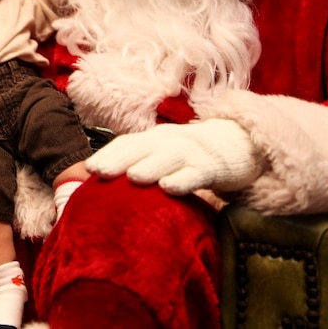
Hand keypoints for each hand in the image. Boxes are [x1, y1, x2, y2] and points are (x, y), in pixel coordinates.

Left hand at [85, 119, 263, 194]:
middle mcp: (168, 142)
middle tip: (98, 171)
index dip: (107, 154)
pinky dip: (183, 179)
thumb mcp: (164, 156)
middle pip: (141, 147)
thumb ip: (141, 165)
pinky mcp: (213, 166)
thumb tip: (105, 187)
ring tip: (132, 177)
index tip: (88, 168)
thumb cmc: (192, 156)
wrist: (239, 144)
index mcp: (153, 140)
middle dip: (118, 158)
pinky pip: (196, 173)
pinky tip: (170, 188)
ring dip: (149, 166)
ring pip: (167, 157)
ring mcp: (191, 153)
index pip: (127, 143)